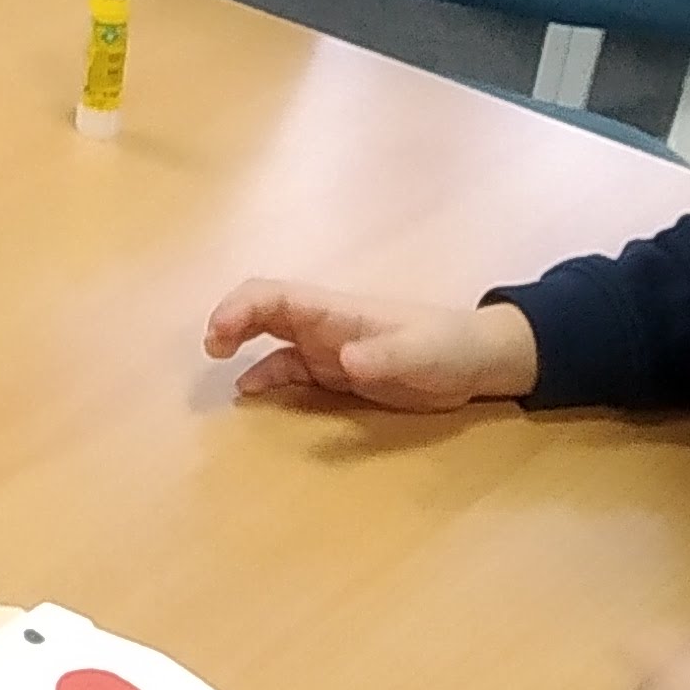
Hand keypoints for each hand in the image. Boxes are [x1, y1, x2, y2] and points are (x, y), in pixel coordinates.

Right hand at [205, 283, 540, 409]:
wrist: (477, 362)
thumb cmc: (449, 348)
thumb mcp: (421, 355)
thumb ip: (384, 357)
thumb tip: (342, 359)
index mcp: (336, 310)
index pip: (276, 296)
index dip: (241, 308)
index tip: (220, 334)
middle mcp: (323, 324)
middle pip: (263, 309)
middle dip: (231, 320)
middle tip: (212, 349)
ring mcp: (326, 347)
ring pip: (271, 338)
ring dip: (242, 346)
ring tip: (221, 369)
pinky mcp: (335, 372)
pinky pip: (290, 369)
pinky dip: (266, 377)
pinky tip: (252, 393)